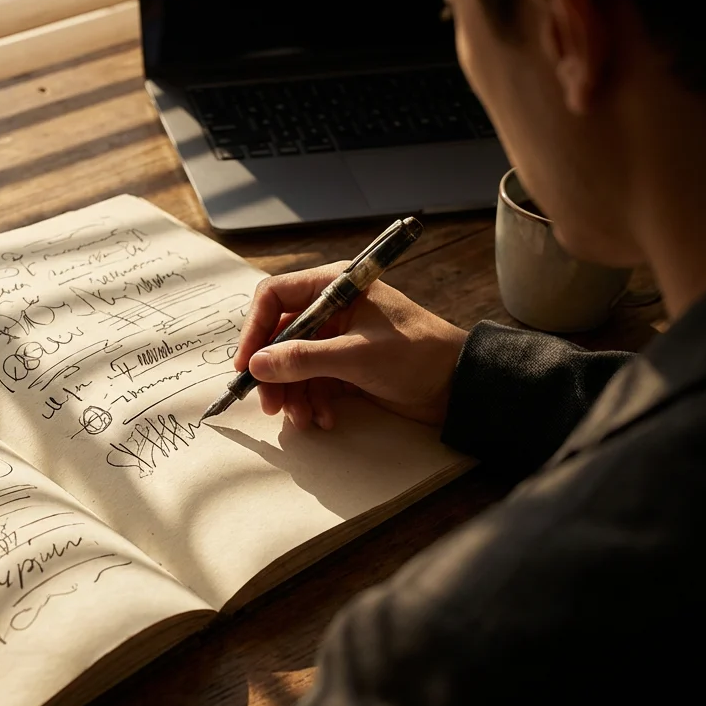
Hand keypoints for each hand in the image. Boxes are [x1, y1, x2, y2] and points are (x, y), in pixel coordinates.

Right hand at [234, 261, 468, 429]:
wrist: (459, 385)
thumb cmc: (416, 355)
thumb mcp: (356, 356)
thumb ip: (303, 359)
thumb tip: (257, 365)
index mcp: (335, 286)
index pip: (275, 296)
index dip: (255, 329)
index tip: (247, 364)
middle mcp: (332, 308)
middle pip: (280, 336)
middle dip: (273, 372)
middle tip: (269, 404)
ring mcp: (338, 339)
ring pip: (294, 364)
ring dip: (293, 394)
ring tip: (302, 419)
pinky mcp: (346, 366)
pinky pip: (313, 382)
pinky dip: (313, 402)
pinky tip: (325, 418)